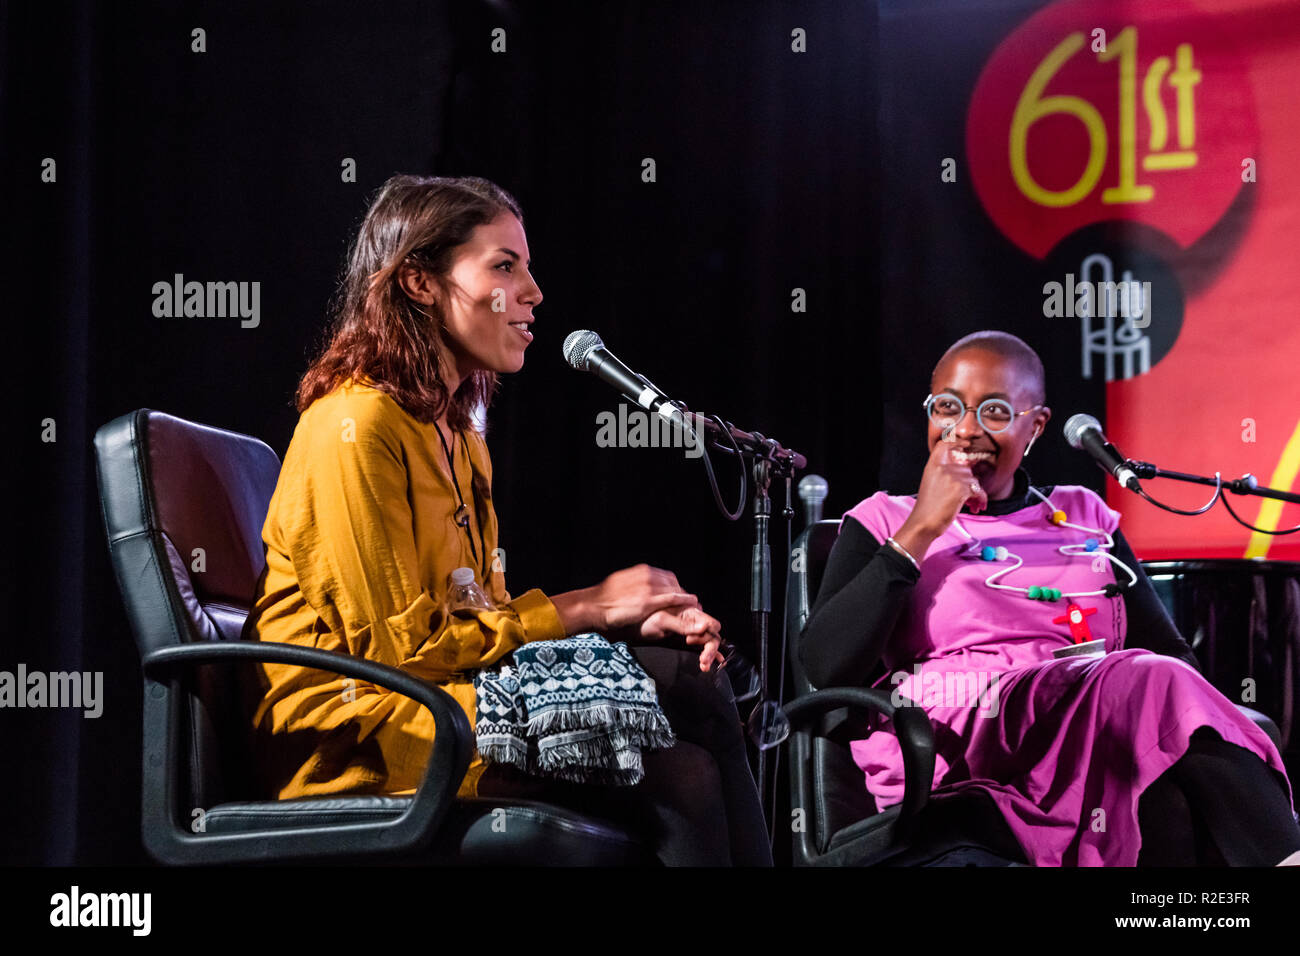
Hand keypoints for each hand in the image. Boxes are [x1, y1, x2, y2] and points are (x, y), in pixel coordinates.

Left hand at [637, 604, 724, 671]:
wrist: (636, 627)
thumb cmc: (647, 619)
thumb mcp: (663, 621)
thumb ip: (683, 625)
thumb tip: (703, 628)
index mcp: (691, 613)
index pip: (711, 624)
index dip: (707, 633)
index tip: (690, 641)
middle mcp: (695, 622)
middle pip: (713, 636)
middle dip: (710, 649)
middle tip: (703, 662)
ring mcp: (693, 633)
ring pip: (709, 643)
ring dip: (709, 655)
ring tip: (703, 666)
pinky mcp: (689, 642)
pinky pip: (703, 648)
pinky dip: (708, 656)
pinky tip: (707, 664)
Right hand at [892, 432, 988, 559]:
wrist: (923, 523)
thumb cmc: (928, 507)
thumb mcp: (931, 484)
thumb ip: (944, 473)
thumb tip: (967, 471)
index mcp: (932, 466)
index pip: (944, 445)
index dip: (956, 442)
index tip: (967, 444)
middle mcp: (942, 468)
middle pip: (966, 468)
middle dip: (971, 483)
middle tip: (971, 497)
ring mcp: (952, 477)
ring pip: (974, 480)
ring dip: (977, 494)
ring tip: (973, 505)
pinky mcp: (960, 489)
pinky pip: (979, 491)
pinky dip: (981, 499)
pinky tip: (977, 507)